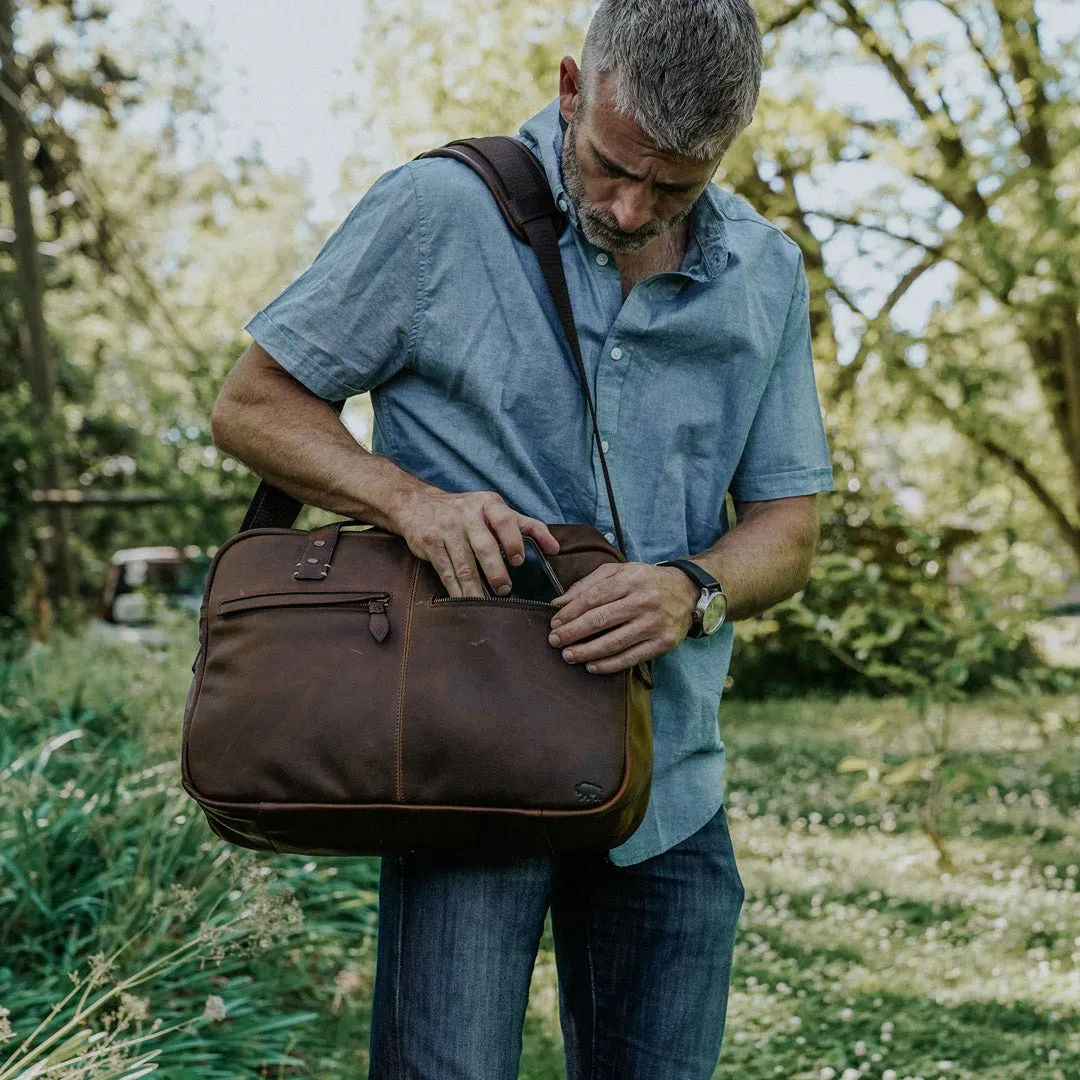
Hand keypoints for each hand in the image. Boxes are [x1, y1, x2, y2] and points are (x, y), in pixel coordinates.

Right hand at [392, 486, 559, 597]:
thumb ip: (527, 527)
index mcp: (488, 504)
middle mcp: (466, 513)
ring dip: (475, 588)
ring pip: (464, 564)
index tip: (519, 561)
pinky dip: (455, 589)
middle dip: (496, 572)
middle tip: (505, 590)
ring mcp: (446, 528)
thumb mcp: (495, 510)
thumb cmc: (466, 511)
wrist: (418, 504)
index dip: (514, 541)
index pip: (505, 520)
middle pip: (484, 546)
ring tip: (485, 602)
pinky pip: (445, 571)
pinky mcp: (429, 543)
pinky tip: (464, 600)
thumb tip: (555, 549)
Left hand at [547, 562, 699, 674]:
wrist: (688, 591)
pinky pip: (630, 658)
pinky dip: (608, 664)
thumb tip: (558, 604)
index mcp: (630, 579)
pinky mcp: (662, 643)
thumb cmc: (645, 581)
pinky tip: (592, 666)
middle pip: (600, 620)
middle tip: (554, 641)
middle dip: (572, 633)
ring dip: (586, 652)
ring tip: (568, 655)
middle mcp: (643, 600)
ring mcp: (654, 623)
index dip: (570, 613)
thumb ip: (587, 584)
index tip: (554, 623)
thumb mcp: (618, 572)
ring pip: (613, 642)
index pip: (592, 598)